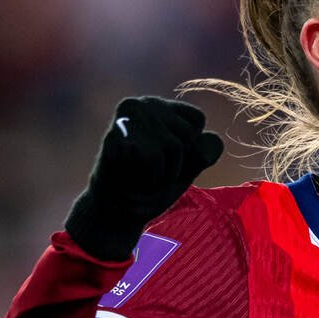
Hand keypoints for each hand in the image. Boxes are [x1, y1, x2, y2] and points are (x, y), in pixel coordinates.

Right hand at [65, 96, 224, 258]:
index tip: (165, 161)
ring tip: (142, 176)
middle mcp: (145, 103)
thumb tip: (203, 147)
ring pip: (174, 147)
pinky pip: (154, 158)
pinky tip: (130, 177)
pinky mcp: (119, 131)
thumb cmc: (151, 189)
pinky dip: (149, 177)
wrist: (114, 214)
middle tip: (151, 173)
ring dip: (163, 174)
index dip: (189, 151)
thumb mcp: (187, 169)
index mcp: (160, 107)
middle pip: (188, 135)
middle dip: (176, 165)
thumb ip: (204, 152)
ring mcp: (131, 115)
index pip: (197, 120)